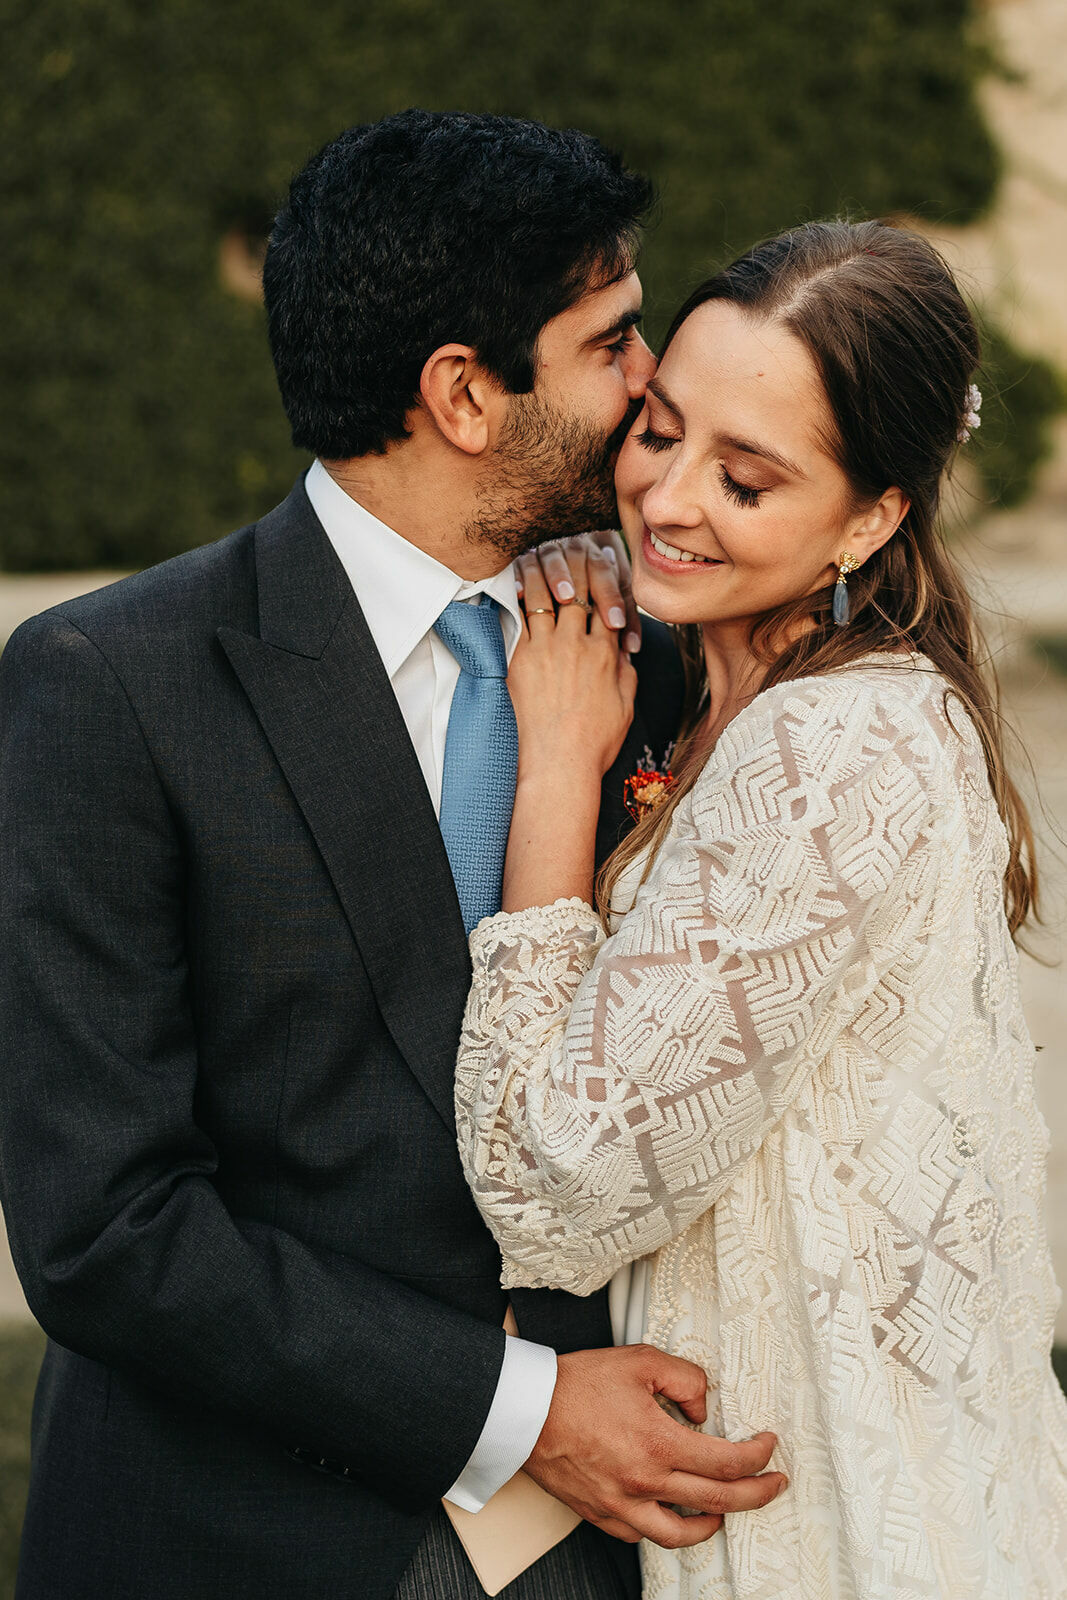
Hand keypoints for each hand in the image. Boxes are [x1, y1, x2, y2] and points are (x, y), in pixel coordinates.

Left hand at [511, 543, 636, 783]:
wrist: (559, 765)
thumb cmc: (593, 745)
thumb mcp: (625, 708)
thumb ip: (627, 675)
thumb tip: (624, 654)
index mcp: (606, 654)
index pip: (607, 603)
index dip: (603, 580)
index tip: (597, 564)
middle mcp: (578, 645)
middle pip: (577, 591)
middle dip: (573, 566)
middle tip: (566, 547)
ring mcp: (547, 649)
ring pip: (543, 596)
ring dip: (540, 572)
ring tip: (534, 556)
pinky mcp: (520, 659)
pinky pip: (515, 617)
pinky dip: (513, 596)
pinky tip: (509, 581)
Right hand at [524, 1344, 785, 1548]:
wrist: (524, 1410)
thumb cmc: (576, 1384)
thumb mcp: (640, 1361)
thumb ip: (684, 1378)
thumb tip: (703, 1407)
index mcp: (659, 1444)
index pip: (728, 1462)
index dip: (758, 1457)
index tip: (769, 1446)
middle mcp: (645, 1482)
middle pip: (718, 1501)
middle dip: (757, 1494)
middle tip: (774, 1484)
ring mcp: (622, 1504)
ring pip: (682, 1533)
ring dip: (715, 1522)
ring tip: (727, 1509)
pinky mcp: (600, 1513)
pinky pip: (642, 1534)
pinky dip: (665, 1528)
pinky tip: (672, 1514)